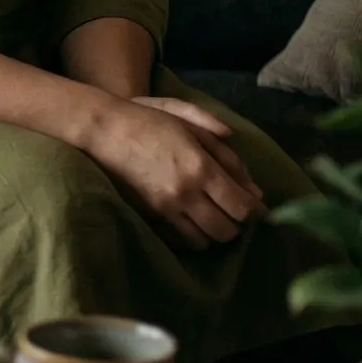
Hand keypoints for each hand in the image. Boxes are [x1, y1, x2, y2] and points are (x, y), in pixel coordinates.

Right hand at [80, 94, 267, 251]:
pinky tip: (192, 225)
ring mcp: (164, 208)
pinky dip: (192, 237)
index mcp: (200, 168)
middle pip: (226, 230)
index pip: (241, 206)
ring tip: (213, 220)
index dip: (255, 211)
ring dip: (214, 233)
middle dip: (237, 225)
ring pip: (204, 241)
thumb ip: (226, 154)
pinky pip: (179, 240)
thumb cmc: (150, 121)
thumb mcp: (192, 126)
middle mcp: (185, 193)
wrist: (104, 130)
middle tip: (234, 213)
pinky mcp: (148, 216)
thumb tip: (253, 188)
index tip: (258, 209)